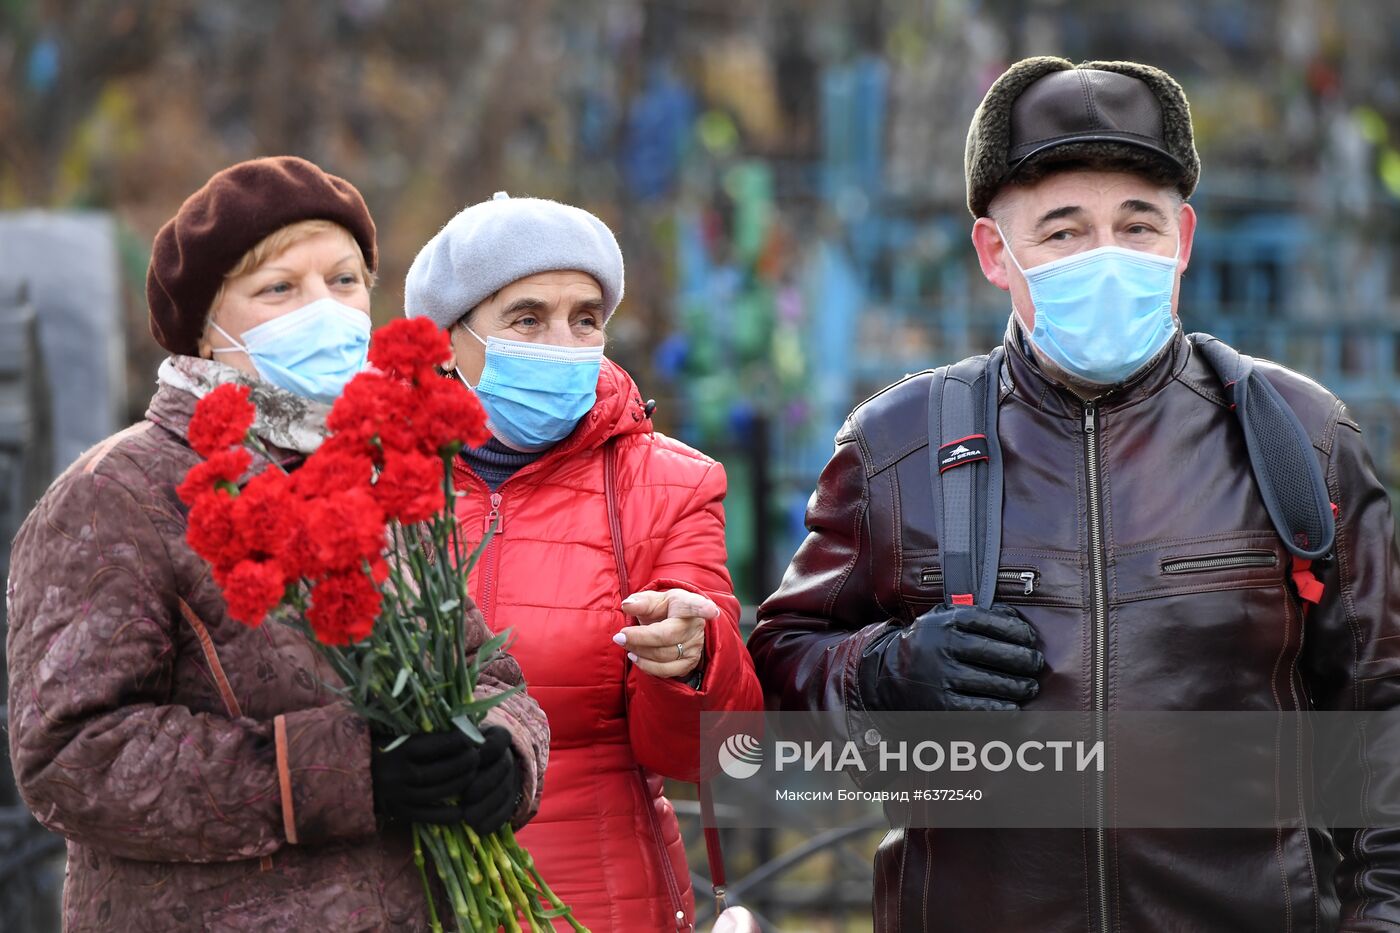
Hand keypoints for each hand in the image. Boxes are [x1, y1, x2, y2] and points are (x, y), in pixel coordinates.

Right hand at [370, 724, 520, 831]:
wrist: (346, 775)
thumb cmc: (376, 748)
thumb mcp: (392, 733)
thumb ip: (418, 730)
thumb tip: (455, 720)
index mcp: (397, 749)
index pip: (435, 744)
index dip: (457, 741)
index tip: (469, 737)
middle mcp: (398, 773)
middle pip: (440, 771)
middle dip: (464, 763)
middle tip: (476, 757)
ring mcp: (398, 795)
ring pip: (437, 792)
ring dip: (460, 784)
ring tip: (472, 775)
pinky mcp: (398, 812)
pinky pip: (427, 816)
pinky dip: (447, 814)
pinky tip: (462, 809)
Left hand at [613, 588, 718, 678]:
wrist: (674, 626)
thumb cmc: (663, 610)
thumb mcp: (653, 601)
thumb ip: (640, 601)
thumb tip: (627, 605)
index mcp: (686, 604)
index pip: (695, 606)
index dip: (703, 608)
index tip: (711, 611)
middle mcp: (695, 625)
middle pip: (667, 635)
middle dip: (640, 638)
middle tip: (620, 636)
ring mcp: (695, 646)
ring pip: (664, 655)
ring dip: (640, 652)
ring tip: (625, 644)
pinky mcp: (690, 663)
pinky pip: (666, 670)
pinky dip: (647, 666)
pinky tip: (636, 657)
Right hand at [859, 604, 1043, 711]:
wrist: (887, 675)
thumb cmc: (927, 644)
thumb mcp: (942, 619)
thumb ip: (976, 613)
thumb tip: (1015, 618)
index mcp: (946, 621)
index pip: (991, 621)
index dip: (1017, 631)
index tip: (1030, 638)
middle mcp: (944, 646)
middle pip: (998, 653)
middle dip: (1025, 660)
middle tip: (1036, 664)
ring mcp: (943, 676)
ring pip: (994, 682)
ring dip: (1019, 686)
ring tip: (1029, 686)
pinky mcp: (942, 704)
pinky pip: (981, 708)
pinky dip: (1002, 708)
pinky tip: (1012, 707)